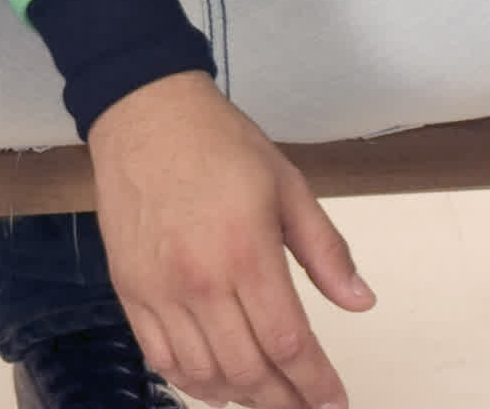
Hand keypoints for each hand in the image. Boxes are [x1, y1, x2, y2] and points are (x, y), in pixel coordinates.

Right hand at [89, 73, 374, 408]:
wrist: (144, 110)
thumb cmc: (218, 142)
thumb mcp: (286, 183)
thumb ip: (325, 249)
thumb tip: (360, 302)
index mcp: (247, 252)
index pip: (288, 344)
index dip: (316, 384)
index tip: (334, 401)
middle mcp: (201, 280)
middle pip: (249, 371)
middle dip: (285, 400)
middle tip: (304, 404)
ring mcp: (159, 288)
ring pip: (205, 374)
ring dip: (240, 395)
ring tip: (264, 393)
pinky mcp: (128, 287)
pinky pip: (159, 357)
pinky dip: (190, 381)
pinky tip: (214, 381)